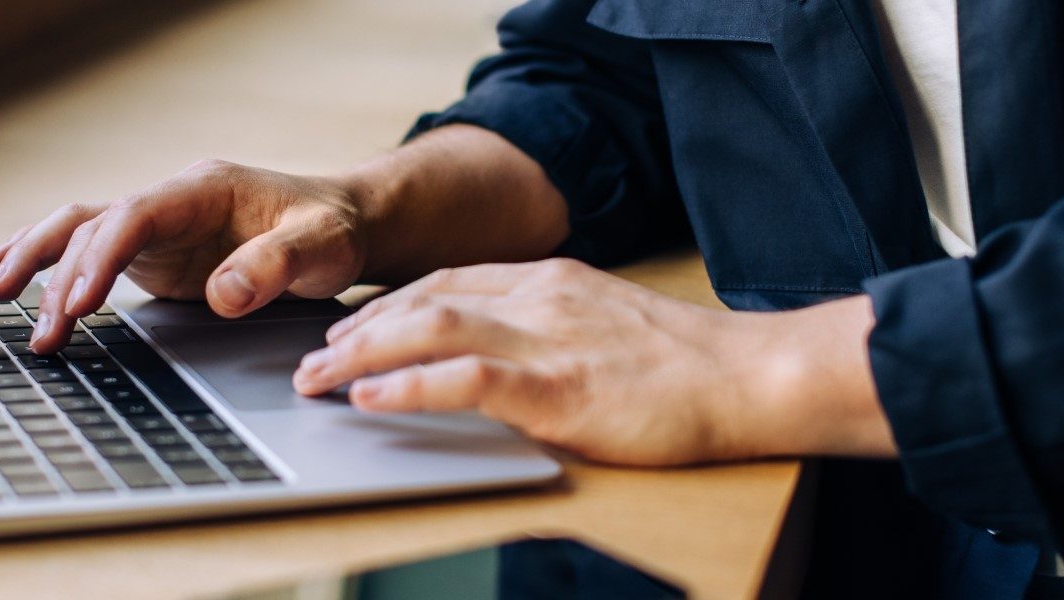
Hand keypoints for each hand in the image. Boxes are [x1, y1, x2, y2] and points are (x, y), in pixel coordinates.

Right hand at [0, 160, 369, 353]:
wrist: (342, 224)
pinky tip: (10, 275)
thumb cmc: (333, 230)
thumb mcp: (323, 247)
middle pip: (94, 224)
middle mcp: (172, 203)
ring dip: (38, 263)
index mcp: (204, 189)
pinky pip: (91, 253)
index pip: (136, 216)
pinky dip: (51, 263)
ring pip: (80, 232)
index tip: (81, 301)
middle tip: (40, 326)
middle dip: (57, 272)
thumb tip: (225, 293)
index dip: (103, 255)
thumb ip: (277, 266)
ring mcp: (159, 228)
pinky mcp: (156, 255)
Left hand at [292, 259, 897, 465]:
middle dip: (357, 333)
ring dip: (363, 355)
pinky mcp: (560, 388)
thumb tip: (496, 361)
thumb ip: (552, 333)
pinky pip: (465, 378)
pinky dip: (409, 387)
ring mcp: (549, 339)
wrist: (752, 377)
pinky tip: (371, 400)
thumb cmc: (689, 369)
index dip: (386, 307)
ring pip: (430, 327)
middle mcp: (541, 298)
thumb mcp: (608, 329)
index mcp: (552, 281)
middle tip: (311, 363)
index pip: (447, 282)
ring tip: (319, 380)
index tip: (348, 331)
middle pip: (423, 300)